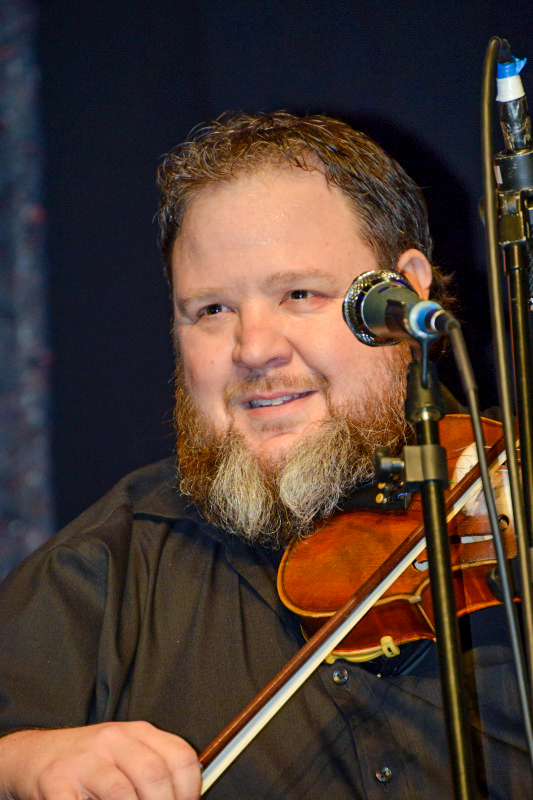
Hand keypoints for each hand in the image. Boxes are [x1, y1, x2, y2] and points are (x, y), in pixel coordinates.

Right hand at [0, 721, 201, 798]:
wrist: (36, 755)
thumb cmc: (90, 762)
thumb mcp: (127, 753)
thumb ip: (154, 769)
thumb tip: (185, 798)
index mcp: (137, 732)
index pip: (179, 756)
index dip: (190, 789)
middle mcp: (113, 739)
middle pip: (153, 774)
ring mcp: (84, 760)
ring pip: (122, 793)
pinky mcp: (57, 781)